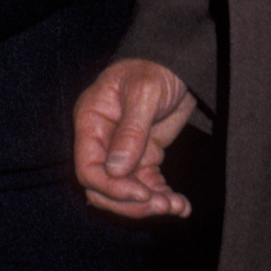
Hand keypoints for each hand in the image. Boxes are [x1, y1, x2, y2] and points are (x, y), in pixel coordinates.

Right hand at [74, 58, 197, 217]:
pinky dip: (163, 197)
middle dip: (132, 202)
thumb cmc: (155, 68)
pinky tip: (181, 205)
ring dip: (151, 204)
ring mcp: (123, 152)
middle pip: (104, 189)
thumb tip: (115, 170)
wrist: (178, 64)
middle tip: (162, 206)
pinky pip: (148, 186)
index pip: (88, 169)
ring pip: (126, 192)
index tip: (142, 194)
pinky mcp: (144, 157)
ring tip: (177, 206)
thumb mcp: (144, 92)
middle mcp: (102, 141)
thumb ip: (131, 131)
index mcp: (91, 122)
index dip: (112, 188)